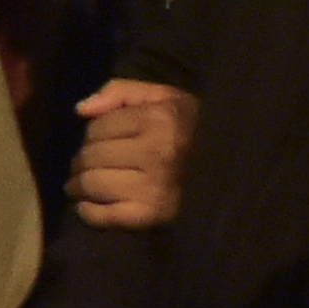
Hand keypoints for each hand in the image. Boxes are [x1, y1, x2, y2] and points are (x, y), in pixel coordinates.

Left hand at [68, 79, 195, 228]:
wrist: (229, 168)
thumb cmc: (191, 128)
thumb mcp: (163, 97)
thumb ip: (119, 92)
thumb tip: (80, 110)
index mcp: (159, 121)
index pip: (97, 128)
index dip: (92, 134)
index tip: (98, 141)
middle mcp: (157, 154)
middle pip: (92, 157)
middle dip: (81, 160)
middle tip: (83, 165)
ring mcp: (155, 188)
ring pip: (93, 183)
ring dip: (79, 185)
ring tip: (80, 184)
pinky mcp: (153, 215)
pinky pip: (106, 216)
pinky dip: (89, 212)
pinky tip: (87, 206)